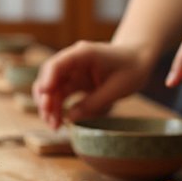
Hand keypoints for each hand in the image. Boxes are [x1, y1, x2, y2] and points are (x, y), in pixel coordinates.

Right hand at [32, 41, 151, 129]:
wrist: (137, 60)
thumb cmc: (131, 69)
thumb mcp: (117, 89)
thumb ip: (94, 103)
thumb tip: (70, 118)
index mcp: (84, 54)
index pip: (58, 64)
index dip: (48, 79)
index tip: (44, 95)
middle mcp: (72, 61)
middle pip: (49, 77)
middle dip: (45, 99)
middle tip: (50, 119)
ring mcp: (72, 72)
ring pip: (51, 88)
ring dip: (49, 107)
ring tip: (54, 126)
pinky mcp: (74, 82)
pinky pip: (59, 94)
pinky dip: (57, 108)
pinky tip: (59, 122)